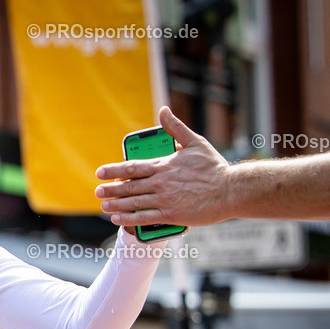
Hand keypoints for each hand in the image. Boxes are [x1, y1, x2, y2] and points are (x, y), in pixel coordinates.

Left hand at [95, 106, 230, 226]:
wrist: (231, 190)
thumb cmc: (215, 167)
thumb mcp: (196, 142)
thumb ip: (176, 128)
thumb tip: (164, 110)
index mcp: (164, 165)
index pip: (132, 167)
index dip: (114, 170)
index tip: (100, 173)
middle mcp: (160, 182)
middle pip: (128, 186)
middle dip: (110, 189)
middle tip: (97, 191)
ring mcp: (165, 199)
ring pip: (133, 202)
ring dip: (115, 204)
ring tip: (103, 205)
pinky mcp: (171, 214)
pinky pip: (144, 217)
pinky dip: (128, 219)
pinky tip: (117, 219)